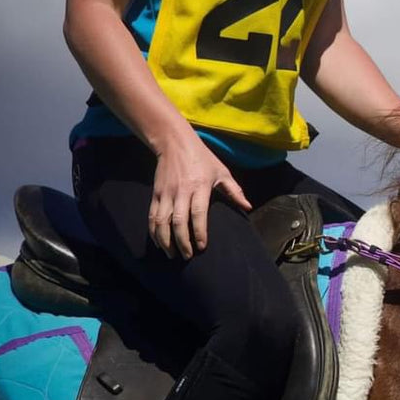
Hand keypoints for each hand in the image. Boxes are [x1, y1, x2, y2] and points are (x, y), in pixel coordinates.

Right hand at [148, 134, 251, 259]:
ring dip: (165, 240)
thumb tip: (248, 207)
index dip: (199, 232)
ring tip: (171, 254)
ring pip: (161, 221)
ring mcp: (166, 193)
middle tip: (187, 256)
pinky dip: (153, 231)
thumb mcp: (222, 171)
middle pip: (178, 221)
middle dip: (182, 242)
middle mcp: (181, 191)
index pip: (198, 213)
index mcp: (200, 186)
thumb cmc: (203, 158)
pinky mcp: (155, 194)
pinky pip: (152, 216)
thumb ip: (234, 190)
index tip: (202, 247)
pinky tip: (159, 243)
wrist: (175, 143)